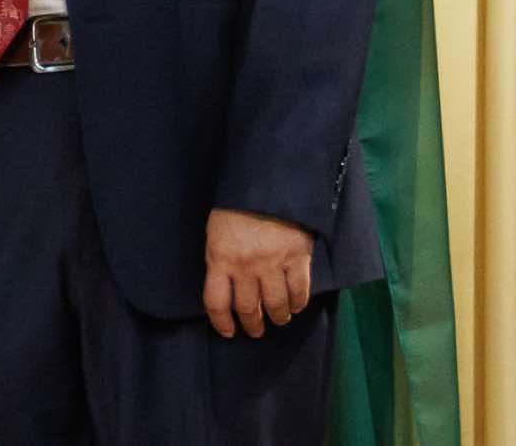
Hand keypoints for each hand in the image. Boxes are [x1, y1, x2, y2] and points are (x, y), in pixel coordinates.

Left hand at [203, 207, 314, 337]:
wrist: (268, 184)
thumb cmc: (236, 207)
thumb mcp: (215, 232)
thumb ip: (219, 260)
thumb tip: (225, 288)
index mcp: (219, 257)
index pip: (216, 301)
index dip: (221, 321)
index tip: (227, 331)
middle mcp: (245, 266)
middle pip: (248, 308)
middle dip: (252, 324)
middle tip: (255, 330)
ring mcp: (273, 263)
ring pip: (276, 305)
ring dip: (277, 317)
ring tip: (278, 319)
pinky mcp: (297, 258)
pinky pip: (299, 291)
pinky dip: (298, 304)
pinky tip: (295, 306)